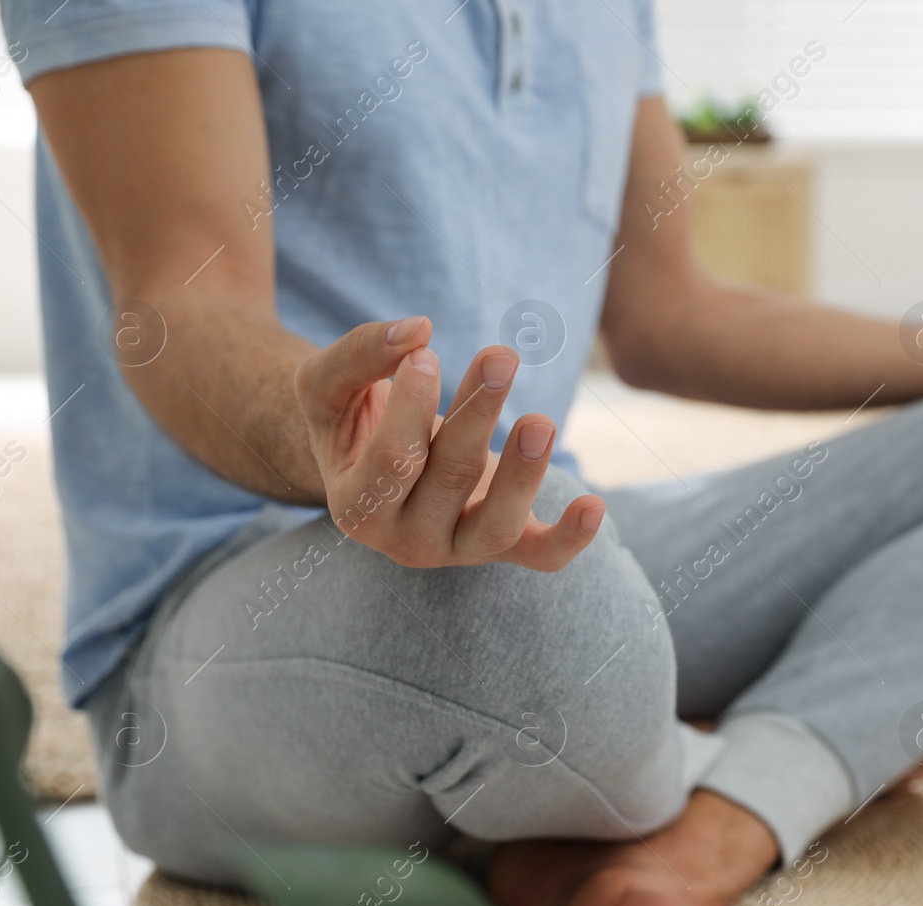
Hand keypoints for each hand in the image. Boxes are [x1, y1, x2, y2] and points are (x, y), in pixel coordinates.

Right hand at [294, 317, 605, 570]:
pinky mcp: (507, 547)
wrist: (376, 466)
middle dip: (477, 415)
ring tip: (539, 420)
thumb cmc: (352, 421)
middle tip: (500, 357)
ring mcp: (460, 548)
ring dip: (524, 472)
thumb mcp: (327, 384)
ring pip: (498, 523)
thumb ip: (358, 355)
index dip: (412, 409)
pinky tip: (595, 505)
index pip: (392, 462)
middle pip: (449, 480)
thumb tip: (417, 330)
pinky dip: (571, 537)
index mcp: (356, 506)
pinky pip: (543, 557)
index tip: (426, 354)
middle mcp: (407, 541)